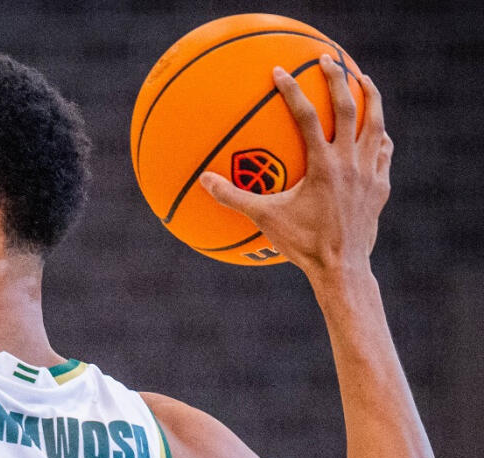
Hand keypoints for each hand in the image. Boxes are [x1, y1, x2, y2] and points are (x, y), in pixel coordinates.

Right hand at [199, 56, 391, 274]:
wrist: (342, 267)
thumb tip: (203, 180)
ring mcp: (370, 172)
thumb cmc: (301, 244)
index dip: (292, 91)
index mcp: (323, 165)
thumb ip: (233, 197)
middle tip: (328, 60)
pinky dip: (378, 135)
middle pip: (349, 108)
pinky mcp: (380, 186)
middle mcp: (350, 162)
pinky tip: (375, 130)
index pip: (306, 117)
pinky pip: (384, 151)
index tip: (279, 72)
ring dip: (370, 97)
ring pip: (376, 124)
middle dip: (339, 79)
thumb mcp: (264, 219)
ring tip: (363, 80)